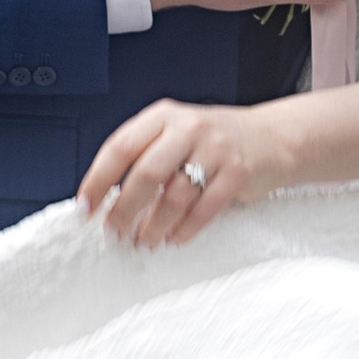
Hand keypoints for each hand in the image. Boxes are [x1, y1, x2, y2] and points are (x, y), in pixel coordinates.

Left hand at [80, 99, 281, 245]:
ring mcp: (216, 149)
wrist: (272, 137)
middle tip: (113, 233)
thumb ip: (145, 157)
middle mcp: (188, 128)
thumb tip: (107, 200)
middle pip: (145, 173)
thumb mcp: (175, 135)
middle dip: (124, 210)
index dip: (98, 180)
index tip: (85, 207)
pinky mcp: (238, 172)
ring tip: (144, 241)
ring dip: (154, 225)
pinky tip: (174, 238)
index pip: (120, 147)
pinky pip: (205, 208)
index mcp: (163, 117)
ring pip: (175, 195)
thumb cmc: (214, 142)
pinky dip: (185, 229)